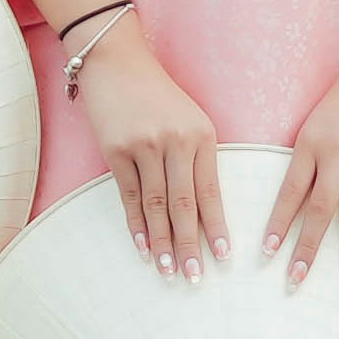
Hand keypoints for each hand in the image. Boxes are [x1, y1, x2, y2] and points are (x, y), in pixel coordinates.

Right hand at [68, 11, 229, 278]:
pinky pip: (129, 195)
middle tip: (196, 278)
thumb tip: (203, 209)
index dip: (217, 226)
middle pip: (185, 204)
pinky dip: (136, 223)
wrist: (114, 60)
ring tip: (169, 272)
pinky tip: (142, 246)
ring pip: (157, 205)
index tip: (224, 256)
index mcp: (202, 135)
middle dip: (190, 245)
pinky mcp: (115, 150)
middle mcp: (176, 141)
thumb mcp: (188, 118)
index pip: (211, 190)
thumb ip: (197, 157)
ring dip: (162, 242)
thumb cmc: (156, 94)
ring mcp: (144, 146)